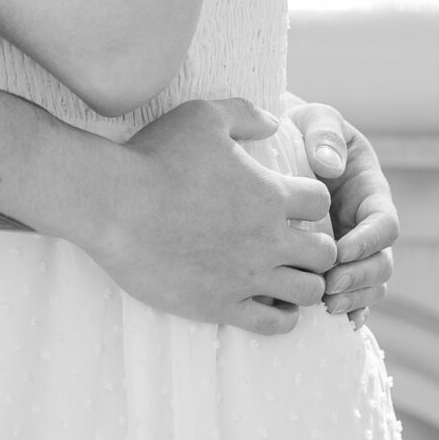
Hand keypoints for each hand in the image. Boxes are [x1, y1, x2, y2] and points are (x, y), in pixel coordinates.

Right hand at [90, 98, 336, 335]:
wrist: (113, 205)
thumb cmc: (155, 156)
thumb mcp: (201, 117)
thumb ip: (245, 114)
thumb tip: (273, 122)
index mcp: (269, 194)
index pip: (322, 203)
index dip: (311, 201)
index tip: (291, 202)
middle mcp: (268, 239)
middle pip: (325, 252)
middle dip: (315, 246)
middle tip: (293, 242)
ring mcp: (247, 276)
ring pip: (308, 292)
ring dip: (303, 282)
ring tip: (284, 274)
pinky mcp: (222, 305)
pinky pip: (274, 325)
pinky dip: (281, 317)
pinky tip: (267, 302)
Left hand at [288, 101, 398, 324]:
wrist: (279, 144)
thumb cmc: (302, 128)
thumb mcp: (317, 119)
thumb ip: (326, 135)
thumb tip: (329, 166)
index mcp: (371, 192)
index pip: (385, 224)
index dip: (368, 242)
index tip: (340, 251)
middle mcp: (366, 225)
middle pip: (382, 263)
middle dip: (360, 278)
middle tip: (329, 287)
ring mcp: (353, 247)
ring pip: (371, 284)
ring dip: (354, 298)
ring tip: (325, 305)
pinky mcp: (335, 263)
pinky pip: (351, 293)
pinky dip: (351, 310)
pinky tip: (336, 323)